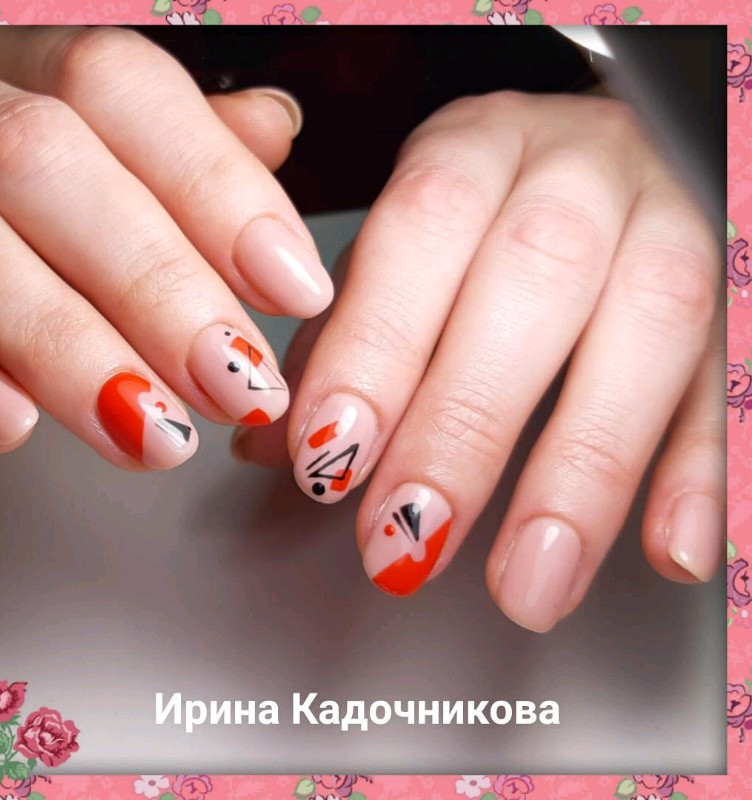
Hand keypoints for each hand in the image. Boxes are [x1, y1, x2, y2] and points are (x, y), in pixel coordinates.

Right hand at [0, 26, 331, 468]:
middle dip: (161, 289)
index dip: (222, 193)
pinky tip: (17, 425)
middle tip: (244, 386)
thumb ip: (190, 139)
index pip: (127, 88)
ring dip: (77, 354)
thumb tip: (273, 124)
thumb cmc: (43, 175)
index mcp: (35, 63)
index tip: (301, 291)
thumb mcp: (116, 130)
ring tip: (163, 438)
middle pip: (50, 165)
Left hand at [236, 91, 722, 631]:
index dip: (376, 348)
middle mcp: (579, 172)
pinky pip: (727, 375)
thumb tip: (273, 448)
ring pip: (650, 328)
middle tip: (411, 539)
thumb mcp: (402, 246)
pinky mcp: (730, 296)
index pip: (422, 228)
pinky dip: (699, 470)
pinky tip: (667, 551)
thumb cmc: (481, 214)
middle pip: (534, 279)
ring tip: (528, 584)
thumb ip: (344, 337)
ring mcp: (670, 225)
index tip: (329, 459)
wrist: (598, 154)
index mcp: (477, 149)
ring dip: (583, 470)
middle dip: (466, 424)